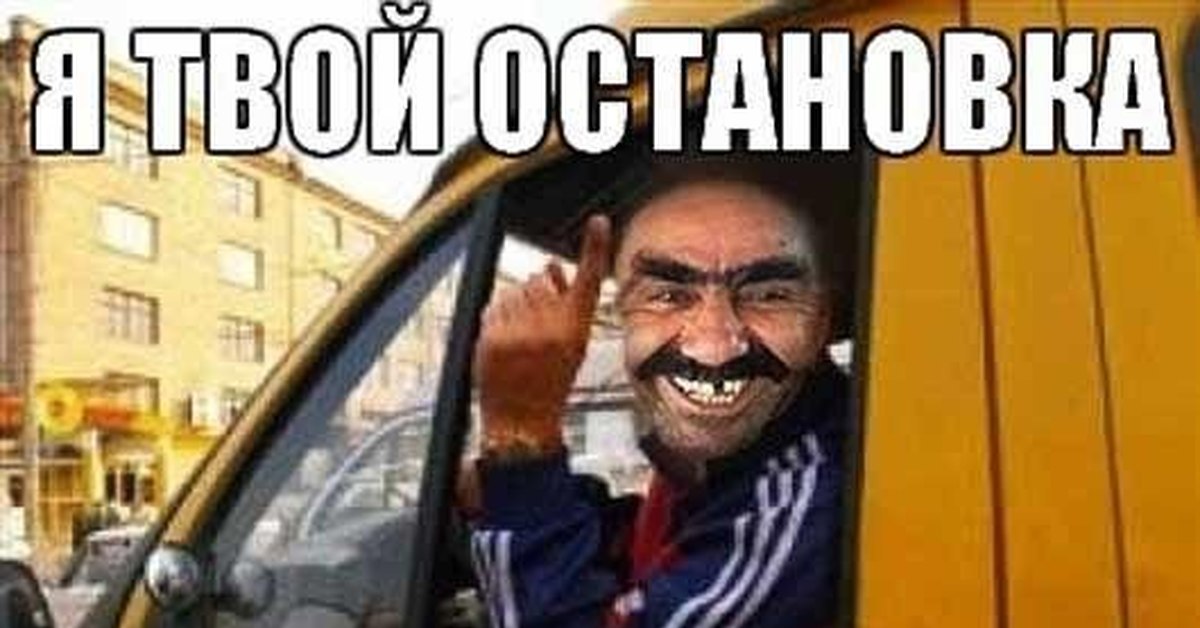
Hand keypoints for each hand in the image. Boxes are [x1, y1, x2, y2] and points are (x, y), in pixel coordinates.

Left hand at [475, 214, 611, 457]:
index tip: (599, 223)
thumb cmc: (550, 385)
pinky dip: (498, 316)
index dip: (594, 249)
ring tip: (521, 333)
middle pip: (540, 279)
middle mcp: (549, 329)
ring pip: (514, 290)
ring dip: (516, 303)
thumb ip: (566, 305)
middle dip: (537, 291)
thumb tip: (552, 267)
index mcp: (575, 331)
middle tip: (536, 318)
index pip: (588, 280)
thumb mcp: (574, 347)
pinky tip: (506, 338)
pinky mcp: (492, 337)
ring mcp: (519, 333)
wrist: (522, 420)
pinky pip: (493, 306)